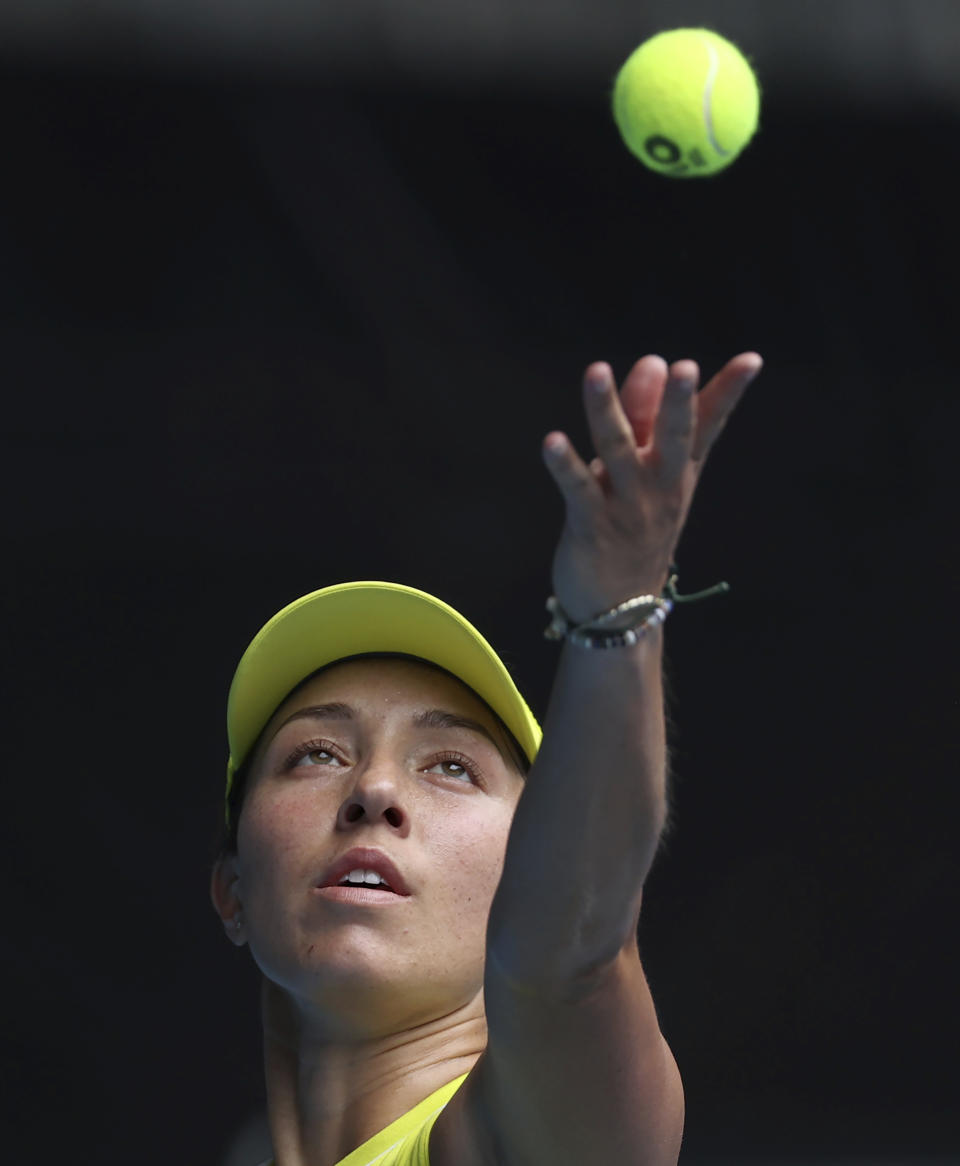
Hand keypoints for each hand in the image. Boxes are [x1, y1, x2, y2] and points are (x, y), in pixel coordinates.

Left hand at [542, 352, 762, 625]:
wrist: (618, 609)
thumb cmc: (633, 529)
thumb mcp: (648, 473)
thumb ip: (647, 417)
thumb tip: (653, 360)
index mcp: (677, 471)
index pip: (708, 426)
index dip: (728, 392)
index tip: (751, 359)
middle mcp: (659, 487)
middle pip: (673, 438)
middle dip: (677, 403)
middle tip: (682, 366)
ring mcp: (627, 506)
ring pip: (617, 451)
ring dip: (606, 411)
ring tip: (596, 371)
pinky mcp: (591, 525)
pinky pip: (578, 489)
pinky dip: (564, 465)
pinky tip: (552, 441)